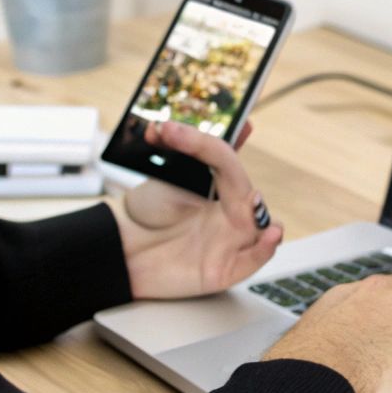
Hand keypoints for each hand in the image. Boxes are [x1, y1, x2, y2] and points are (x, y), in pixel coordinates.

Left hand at [111, 119, 282, 299]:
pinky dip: (265, 249)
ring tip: (252, 203)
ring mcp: (230, 242)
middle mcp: (230, 214)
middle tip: (209, 160)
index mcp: (220, 188)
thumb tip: (207, 122)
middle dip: (234, 176)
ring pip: (265, 228)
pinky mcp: (224, 270)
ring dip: (265, 216)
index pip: (225, 162)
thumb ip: (194, 153)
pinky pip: (254, 260)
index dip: (201, 143)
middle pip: (247, 193)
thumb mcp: (168, 177)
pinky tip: (270, 235)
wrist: (121, 248)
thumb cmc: (147, 213)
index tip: (168, 130)